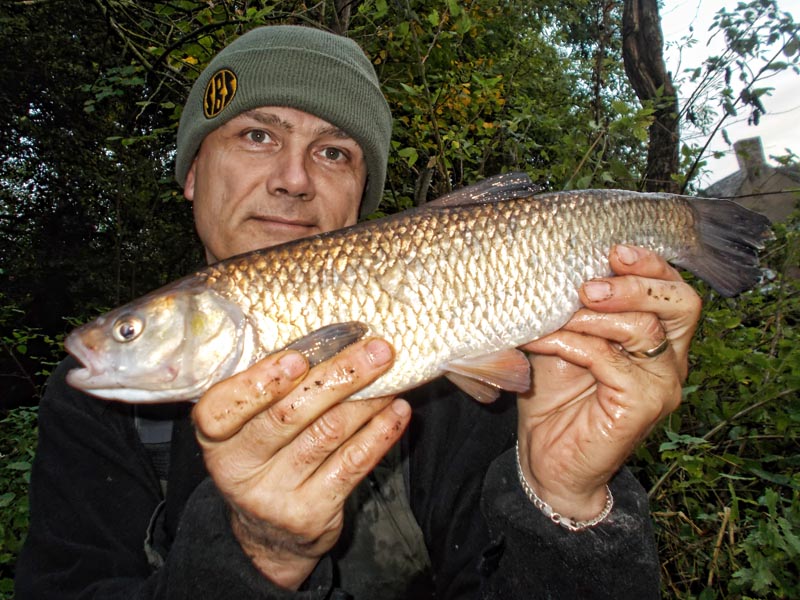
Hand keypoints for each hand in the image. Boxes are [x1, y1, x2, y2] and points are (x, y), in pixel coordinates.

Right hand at [192, 338, 410, 588]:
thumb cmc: (265, 458)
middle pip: (287, 416)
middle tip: (375, 349)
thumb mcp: (247, 428)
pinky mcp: (311, 513)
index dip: (258, 383)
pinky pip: (352, 463)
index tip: (296, 358)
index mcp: (216, 439)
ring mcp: (275, 496)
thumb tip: (327, 340)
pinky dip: (380, 431)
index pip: (220, 411)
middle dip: (338, 376)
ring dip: (365, 399)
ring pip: (327, 435)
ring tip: (389, 370)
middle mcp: (239, 470)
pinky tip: (396, 410)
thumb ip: (270, 390)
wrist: (271, 536)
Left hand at [517, 244, 701, 519]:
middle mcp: (671, 359)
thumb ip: (572, 310)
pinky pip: (609, 360)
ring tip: (555, 316)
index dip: (650, 265)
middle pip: (680, 303)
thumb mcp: (562, 341)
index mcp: (660, 337)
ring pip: (644, 328)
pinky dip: (570, 343)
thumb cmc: (555, 398)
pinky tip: (541, 342)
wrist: (549, 462)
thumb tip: (550, 265)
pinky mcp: (643, 405)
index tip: (613, 250)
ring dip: (591, 316)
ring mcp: (662, 384)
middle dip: (634, 284)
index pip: (674, 290)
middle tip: (588, 286)